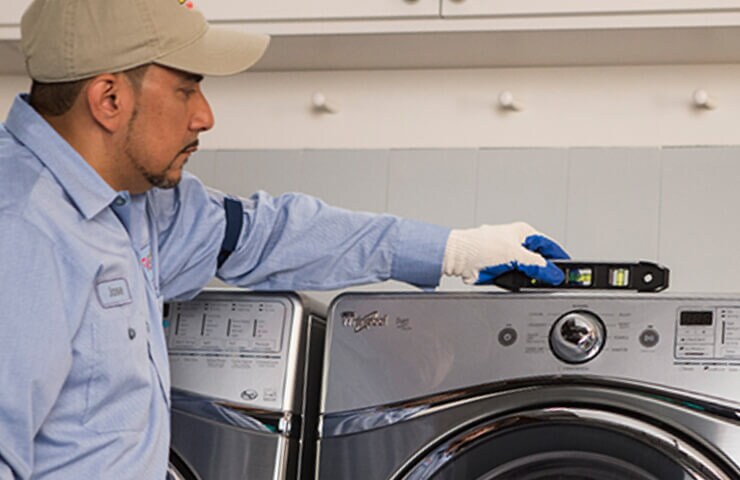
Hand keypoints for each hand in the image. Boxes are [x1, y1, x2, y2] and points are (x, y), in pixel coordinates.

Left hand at [442, 222, 568, 284]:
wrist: (458, 258)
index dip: (560, 258)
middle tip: (554, 281)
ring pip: (528, 271)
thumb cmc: (480, 246)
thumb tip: (554, 273)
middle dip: (545, 271)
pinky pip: (516, 278)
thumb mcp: (516, 255)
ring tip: (538, 285)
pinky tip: (521, 286)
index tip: (570, 270)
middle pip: (539, 260)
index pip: (548, 245)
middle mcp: (516, 243)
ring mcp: (508, 257)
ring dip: (531, 279)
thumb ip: (538, 265)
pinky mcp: (500, 269)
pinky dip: (520, 283)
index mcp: (522, 233)